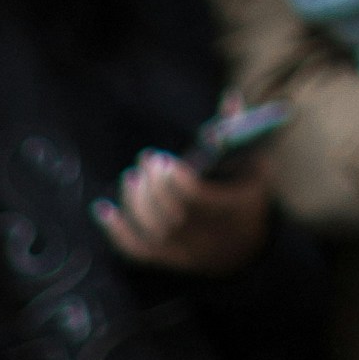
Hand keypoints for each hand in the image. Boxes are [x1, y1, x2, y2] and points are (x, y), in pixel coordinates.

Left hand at [98, 149, 269, 276]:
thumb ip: (241, 133)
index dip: (174, 181)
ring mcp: (185, 253)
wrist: (248, 250)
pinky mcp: (169, 261)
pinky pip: (138, 252)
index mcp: (229, 211)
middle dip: (154, 186)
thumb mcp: (255, 165)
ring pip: (152, 233)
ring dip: (135, 203)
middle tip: (147, 161)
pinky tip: (102, 210)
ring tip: (131, 178)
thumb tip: (229, 98)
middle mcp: (206, 237)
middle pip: (171, 215)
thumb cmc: (250, 197)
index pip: (195, 199)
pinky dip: (117, 232)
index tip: (165, 161)